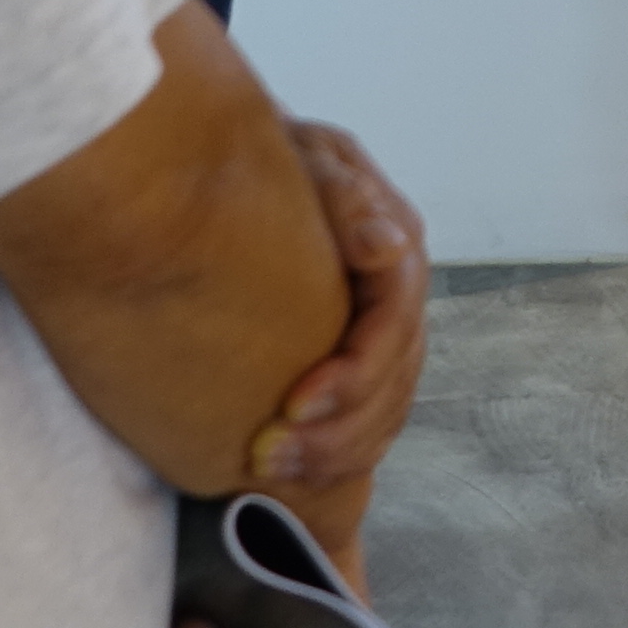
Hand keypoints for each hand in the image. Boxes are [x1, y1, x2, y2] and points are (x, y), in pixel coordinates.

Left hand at [250, 119, 429, 498]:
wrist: (230, 169)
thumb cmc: (266, 158)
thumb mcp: (305, 157)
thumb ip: (344, 195)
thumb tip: (387, 246)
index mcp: (395, 247)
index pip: (395, 327)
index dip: (353, 375)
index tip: (292, 405)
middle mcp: (397, 295)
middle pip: (394, 383)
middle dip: (338, 432)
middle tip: (268, 456)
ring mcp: (381, 330)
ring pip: (386, 412)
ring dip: (334, 452)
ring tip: (268, 470)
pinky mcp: (354, 357)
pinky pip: (367, 420)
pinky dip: (334, 453)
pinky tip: (288, 468)